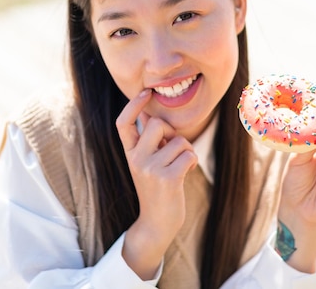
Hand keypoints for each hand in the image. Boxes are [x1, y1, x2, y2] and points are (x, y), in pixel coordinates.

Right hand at [116, 89, 197, 278]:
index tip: (146, 92)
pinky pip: (189, 154)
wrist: (156, 223)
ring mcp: (150, 169)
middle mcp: (136, 159)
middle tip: (173, 150)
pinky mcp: (168, 178)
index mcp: (129, 153)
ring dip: (186, 150)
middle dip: (171, 132)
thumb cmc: (156, 188)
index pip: (123, 123)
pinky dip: (192, 161)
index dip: (133, 105)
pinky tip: (185, 173)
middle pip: (156, 124)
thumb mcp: (145, 163)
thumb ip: (148, 141)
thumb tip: (149, 112)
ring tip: (179, 166)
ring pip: (178, 140)